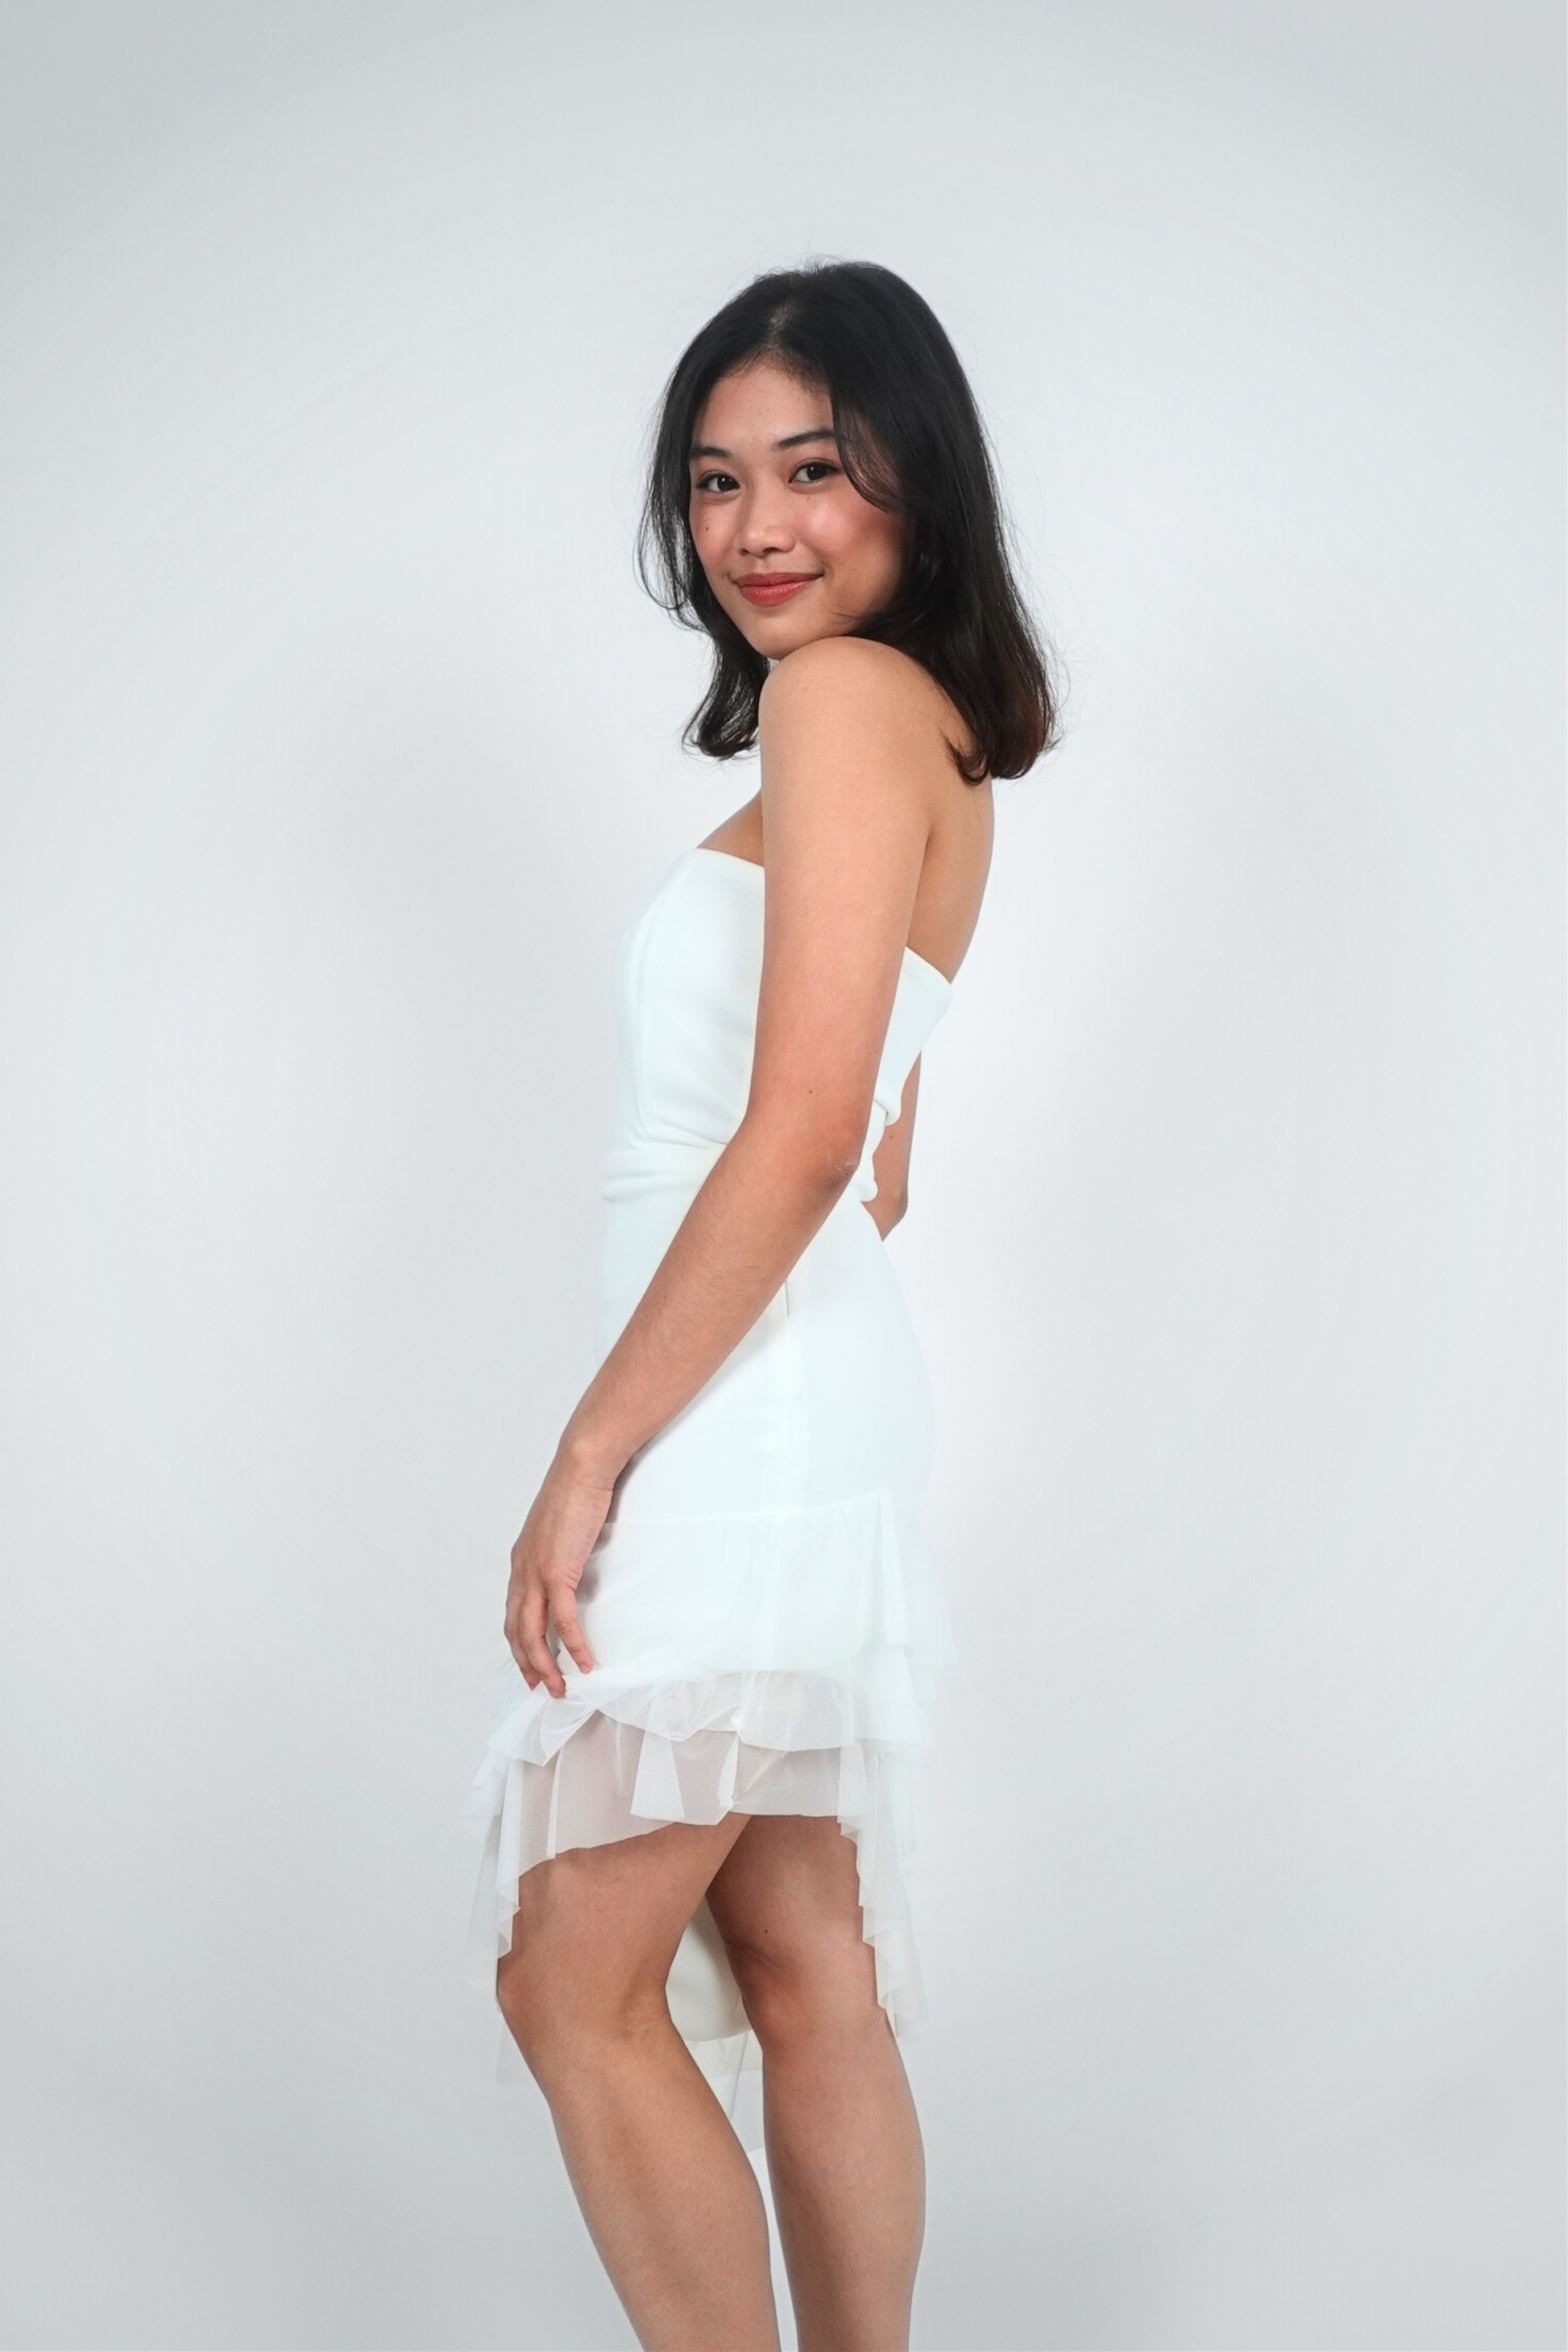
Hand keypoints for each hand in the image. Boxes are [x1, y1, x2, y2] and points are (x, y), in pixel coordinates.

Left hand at [504, 1443, 617, 1698]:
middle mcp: (521, 1571)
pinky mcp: (557, 1572)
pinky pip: (562, 1621)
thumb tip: (573, 1562)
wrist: (582, 1467)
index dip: (519, 1643)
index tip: (531, 1665)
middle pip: (516, 1630)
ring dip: (546, 1665)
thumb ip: (561, 1549)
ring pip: (532, 1633)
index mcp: (521, 1560)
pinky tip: (585, 1663)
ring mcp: (536, 1573)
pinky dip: (573, 1646)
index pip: (513, 1612)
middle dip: (527, 1664)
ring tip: (560, 1687)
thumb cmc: (577, 1490)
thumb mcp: (562, 1527)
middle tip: (542, 1688)